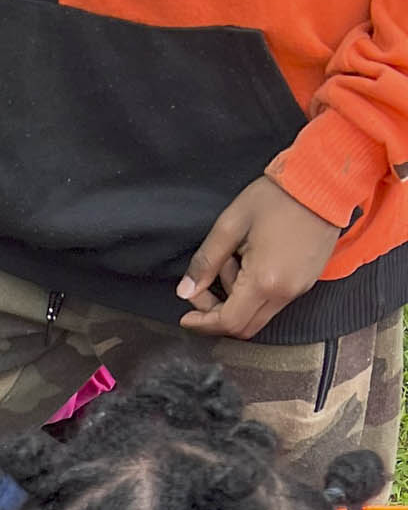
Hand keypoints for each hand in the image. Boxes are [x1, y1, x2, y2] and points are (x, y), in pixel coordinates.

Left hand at [177, 176, 341, 339]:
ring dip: (235, 299)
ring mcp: (300, 287)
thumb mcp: (230, 225)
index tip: (185, 317)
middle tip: (202, 288)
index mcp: (265, 280)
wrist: (323, 183)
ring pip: (258, 314)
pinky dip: (253, 291)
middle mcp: (286, 292)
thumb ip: (206, 262)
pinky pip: (274, 300)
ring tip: (232, 259)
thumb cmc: (276, 198)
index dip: (202, 324)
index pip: (228, 322)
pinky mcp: (307, 280)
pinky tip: (249, 260)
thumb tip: (186, 291)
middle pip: (244, 327)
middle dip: (216, 315)